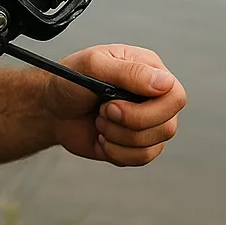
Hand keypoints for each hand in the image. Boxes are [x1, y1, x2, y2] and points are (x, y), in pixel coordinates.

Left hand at [44, 44, 185, 165]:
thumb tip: (164, 82)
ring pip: (155, 144)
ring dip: (119, 138)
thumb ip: (129, 72)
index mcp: (150, 70)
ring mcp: (147, 122)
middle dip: (129, 125)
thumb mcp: (93, 66)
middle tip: (102, 111)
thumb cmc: (69, 80)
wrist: (50, 109)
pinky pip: (142, 158)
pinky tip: (102, 138)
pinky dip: (116, 152)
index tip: (114, 104)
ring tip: (100, 122)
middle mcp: (154, 97)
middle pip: (169, 124)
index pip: (175, 95)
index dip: (151, 108)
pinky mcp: (136, 144)